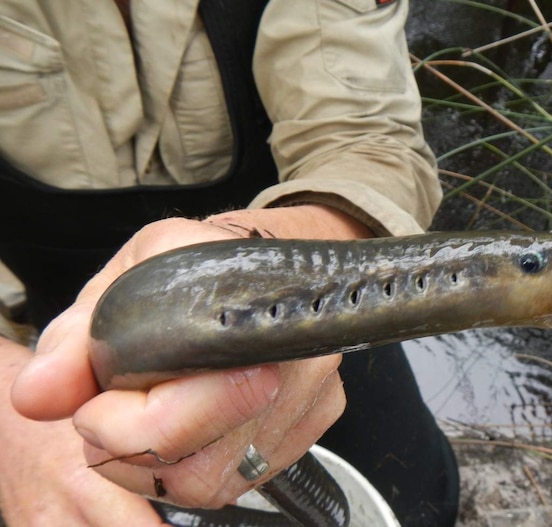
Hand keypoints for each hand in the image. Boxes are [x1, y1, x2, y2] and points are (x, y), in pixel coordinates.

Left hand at [10, 205, 367, 512]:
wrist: (254, 263)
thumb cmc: (187, 271)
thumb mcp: (119, 283)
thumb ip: (72, 338)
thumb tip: (39, 394)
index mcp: (240, 309)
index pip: (175, 419)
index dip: (119, 427)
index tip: (95, 404)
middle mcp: (291, 351)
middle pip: (198, 464)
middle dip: (132, 453)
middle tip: (112, 415)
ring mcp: (314, 388)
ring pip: (220, 482)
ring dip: (163, 467)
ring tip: (145, 421)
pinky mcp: (320, 415)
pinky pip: (248, 476)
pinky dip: (205, 464)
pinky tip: (192, 426)